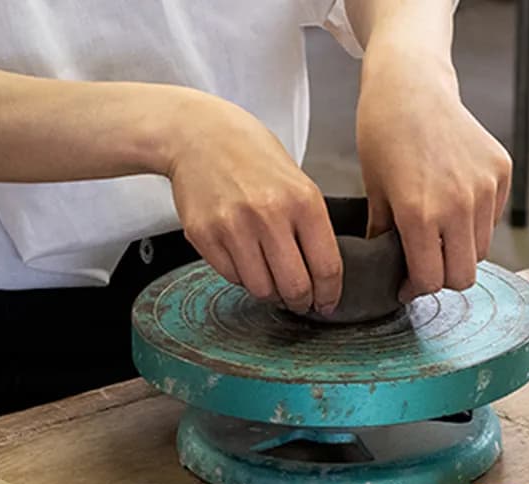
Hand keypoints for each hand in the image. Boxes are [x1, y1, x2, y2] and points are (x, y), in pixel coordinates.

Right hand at [166, 94, 341, 314]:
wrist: (199, 135)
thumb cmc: (251, 156)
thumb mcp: (297, 181)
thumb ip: (310, 225)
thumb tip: (321, 273)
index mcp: (303, 201)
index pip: (326, 267)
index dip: (329, 295)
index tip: (326, 304)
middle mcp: (269, 215)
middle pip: (294, 287)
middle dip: (301, 302)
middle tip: (300, 301)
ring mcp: (234, 227)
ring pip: (261, 289)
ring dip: (270, 292)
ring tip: (270, 276)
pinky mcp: (204, 236)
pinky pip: (232, 277)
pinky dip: (242, 276)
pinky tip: (245, 258)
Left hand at [356, 48, 511, 300]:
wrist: (411, 87)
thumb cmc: (383, 135)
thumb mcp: (374, 192)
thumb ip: (384, 236)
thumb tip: (385, 269)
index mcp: (419, 214)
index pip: (431, 280)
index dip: (415, 289)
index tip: (406, 286)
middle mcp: (458, 205)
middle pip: (463, 275)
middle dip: (442, 278)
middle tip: (424, 264)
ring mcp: (485, 188)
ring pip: (482, 249)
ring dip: (461, 250)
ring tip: (438, 231)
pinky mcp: (502, 172)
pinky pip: (494, 218)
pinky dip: (477, 221)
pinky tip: (454, 200)